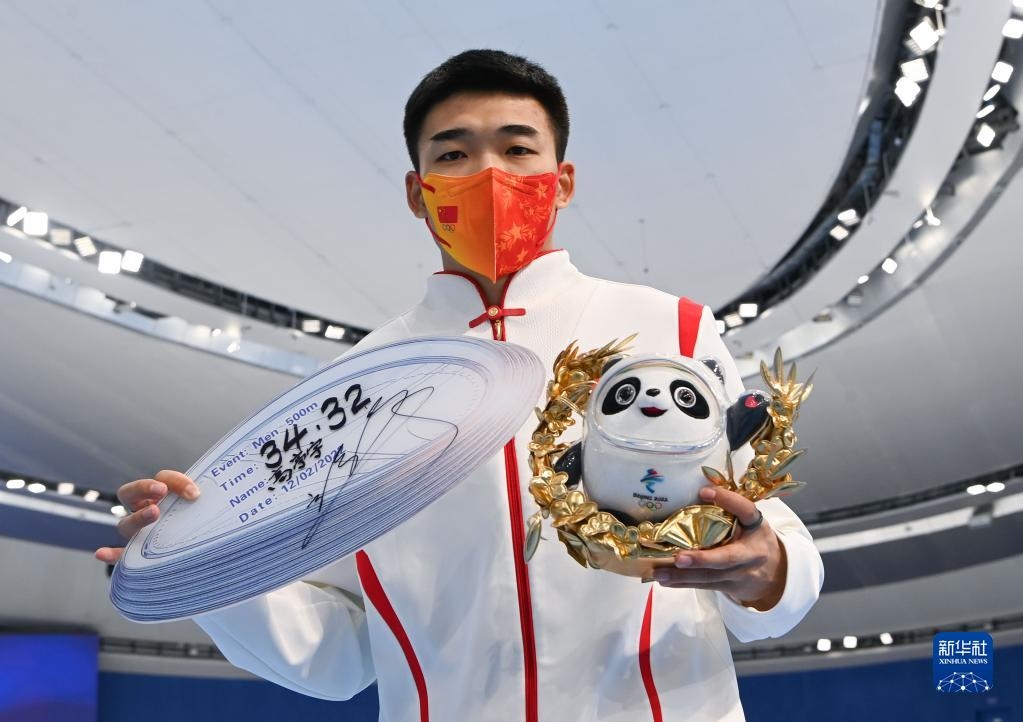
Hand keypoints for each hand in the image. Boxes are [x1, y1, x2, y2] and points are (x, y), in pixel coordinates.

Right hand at [94, 470, 200, 563]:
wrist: (195, 551)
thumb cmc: (196, 522)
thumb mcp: (198, 509)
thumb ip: (201, 502)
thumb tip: (210, 497)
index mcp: (157, 496)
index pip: (161, 478)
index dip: (174, 480)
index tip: (193, 491)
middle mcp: (142, 511)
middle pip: (129, 493)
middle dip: (143, 487)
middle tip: (161, 490)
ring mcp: (136, 533)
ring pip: (125, 523)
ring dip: (137, 517)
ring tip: (154, 514)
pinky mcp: (134, 556)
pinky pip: (119, 555)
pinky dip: (111, 554)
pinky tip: (102, 553)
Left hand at [653, 486, 786, 610]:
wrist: (775, 575)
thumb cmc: (754, 539)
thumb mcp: (750, 521)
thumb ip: (732, 509)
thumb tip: (699, 490)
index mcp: (757, 528)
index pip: (746, 511)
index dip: (728, 500)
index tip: (704, 491)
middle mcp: (751, 553)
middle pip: (726, 558)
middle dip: (702, 559)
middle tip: (679, 558)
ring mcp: (740, 574)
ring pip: (710, 577)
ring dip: (683, 576)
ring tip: (659, 572)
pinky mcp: (730, 587)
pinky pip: (705, 585)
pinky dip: (683, 583)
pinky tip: (664, 580)